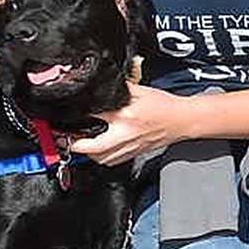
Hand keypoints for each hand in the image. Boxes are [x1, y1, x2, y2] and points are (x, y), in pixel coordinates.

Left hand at [71, 84, 190, 165]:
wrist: (183, 120)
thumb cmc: (164, 105)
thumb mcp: (138, 90)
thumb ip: (117, 89)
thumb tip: (97, 87)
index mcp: (125, 116)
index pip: (94, 117)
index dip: (77, 116)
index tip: (65, 116)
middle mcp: (126, 135)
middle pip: (92, 148)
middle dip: (75, 144)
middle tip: (65, 137)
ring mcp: (130, 147)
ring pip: (100, 158)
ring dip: (87, 153)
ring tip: (81, 143)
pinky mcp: (134, 154)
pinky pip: (111, 161)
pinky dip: (102, 157)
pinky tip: (99, 149)